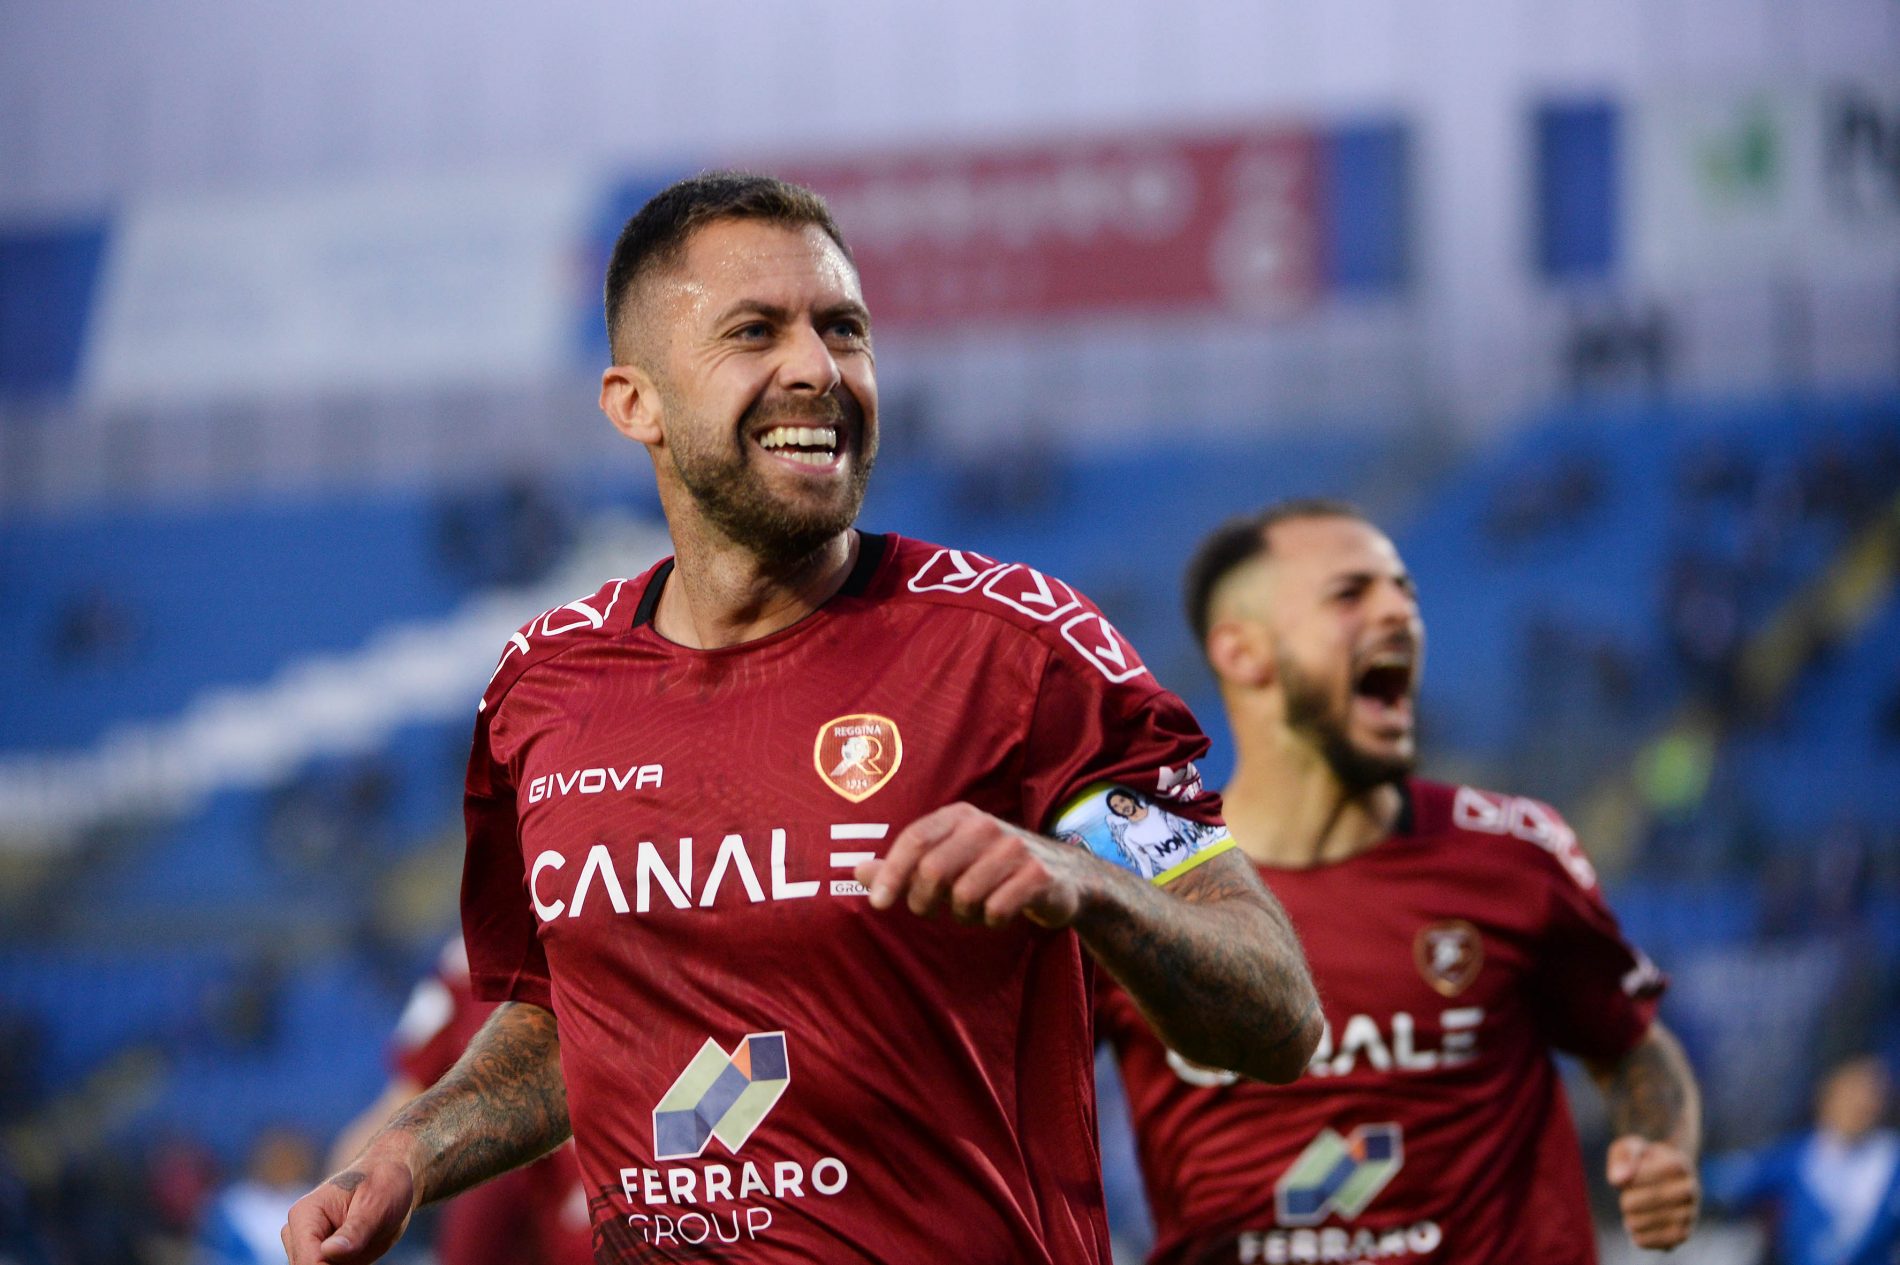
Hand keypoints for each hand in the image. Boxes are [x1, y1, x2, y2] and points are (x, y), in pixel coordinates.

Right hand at [281, 1155, 416, 1264]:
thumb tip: (329, 1252)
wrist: (392, 1180)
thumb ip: (354, 1231)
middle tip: (364, 1246)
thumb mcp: (376, 1205)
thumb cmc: (384, 1185)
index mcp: (305, 1215)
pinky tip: (364, 1251)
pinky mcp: (321, 1256)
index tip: (358, 1255)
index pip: (308, 1260)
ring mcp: (307, 1246)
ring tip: (366, 1243)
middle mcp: (298, 1232)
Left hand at [857, 802, 1095, 927]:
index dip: (891, 872)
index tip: (877, 904)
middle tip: (933, 910)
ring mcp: (1015, 848)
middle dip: (925, 902)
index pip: (915, 839)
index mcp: (960, 816)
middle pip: (933, 871)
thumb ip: (902, 867)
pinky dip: (991, 920)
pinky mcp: (1038, 876)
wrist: (1064, 877)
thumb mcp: (948, 860)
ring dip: (963, 915)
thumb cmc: (991, 868)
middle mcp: (986, 825)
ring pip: (964, 896)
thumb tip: (855, 872)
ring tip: (975, 908)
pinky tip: (1000, 913)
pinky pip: (996, 910)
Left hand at [1606, 1135, 1698, 1251]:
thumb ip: (1623, 1157)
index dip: (1623, 1179)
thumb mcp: (1629, 1147)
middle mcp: (1690, 1190)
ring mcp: (1689, 1213)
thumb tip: (1618, 1180)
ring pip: (1637, 1224)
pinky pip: (1649, 1242)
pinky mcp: (1683, 1234)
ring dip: (1629, 1219)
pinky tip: (1638, 1228)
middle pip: (1631, 1203)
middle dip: (1625, 1199)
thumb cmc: (1643, 1159)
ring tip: (1635, 1212)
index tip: (1631, 1175)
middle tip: (1631, 1196)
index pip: (1632, 1179)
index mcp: (1678, 1165)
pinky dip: (1638, 1237)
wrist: (1669, 1174)